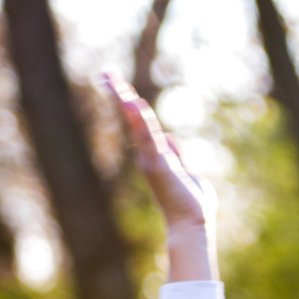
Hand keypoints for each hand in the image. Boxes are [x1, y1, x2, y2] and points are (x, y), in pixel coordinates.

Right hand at [103, 73, 213, 233]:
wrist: (192, 224)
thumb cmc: (192, 204)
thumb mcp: (188, 173)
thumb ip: (178, 156)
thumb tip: (170, 138)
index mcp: (157, 156)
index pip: (142, 124)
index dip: (132, 106)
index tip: (122, 88)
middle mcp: (149, 155)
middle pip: (133, 120)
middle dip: (120, 96)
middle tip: (106, 74)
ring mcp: (151, 160)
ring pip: (137, 125)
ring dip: (125, 102)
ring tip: (113, 81)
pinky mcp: (157, 166)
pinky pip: (149, 139)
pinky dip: (141, 122)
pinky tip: (134, 104)